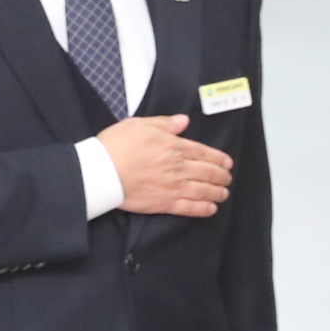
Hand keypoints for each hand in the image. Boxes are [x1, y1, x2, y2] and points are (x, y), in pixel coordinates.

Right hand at [99, 112, 231, 217]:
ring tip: (224, 193)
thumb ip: (164, 123)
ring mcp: (174, 187)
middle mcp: (179, 168)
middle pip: (208, 173)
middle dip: (221, 176)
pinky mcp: (165, 204)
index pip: (203, 153)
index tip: (227, 163)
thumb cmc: (116, 145)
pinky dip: (204, 209)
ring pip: (204, 191)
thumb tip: (184, 121)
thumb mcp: (138, 124)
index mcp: (174, 147)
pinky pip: (190, 208)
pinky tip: (211, 209)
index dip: (218, 158)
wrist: (101, 172)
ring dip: (217, 192)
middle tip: (227, 178)